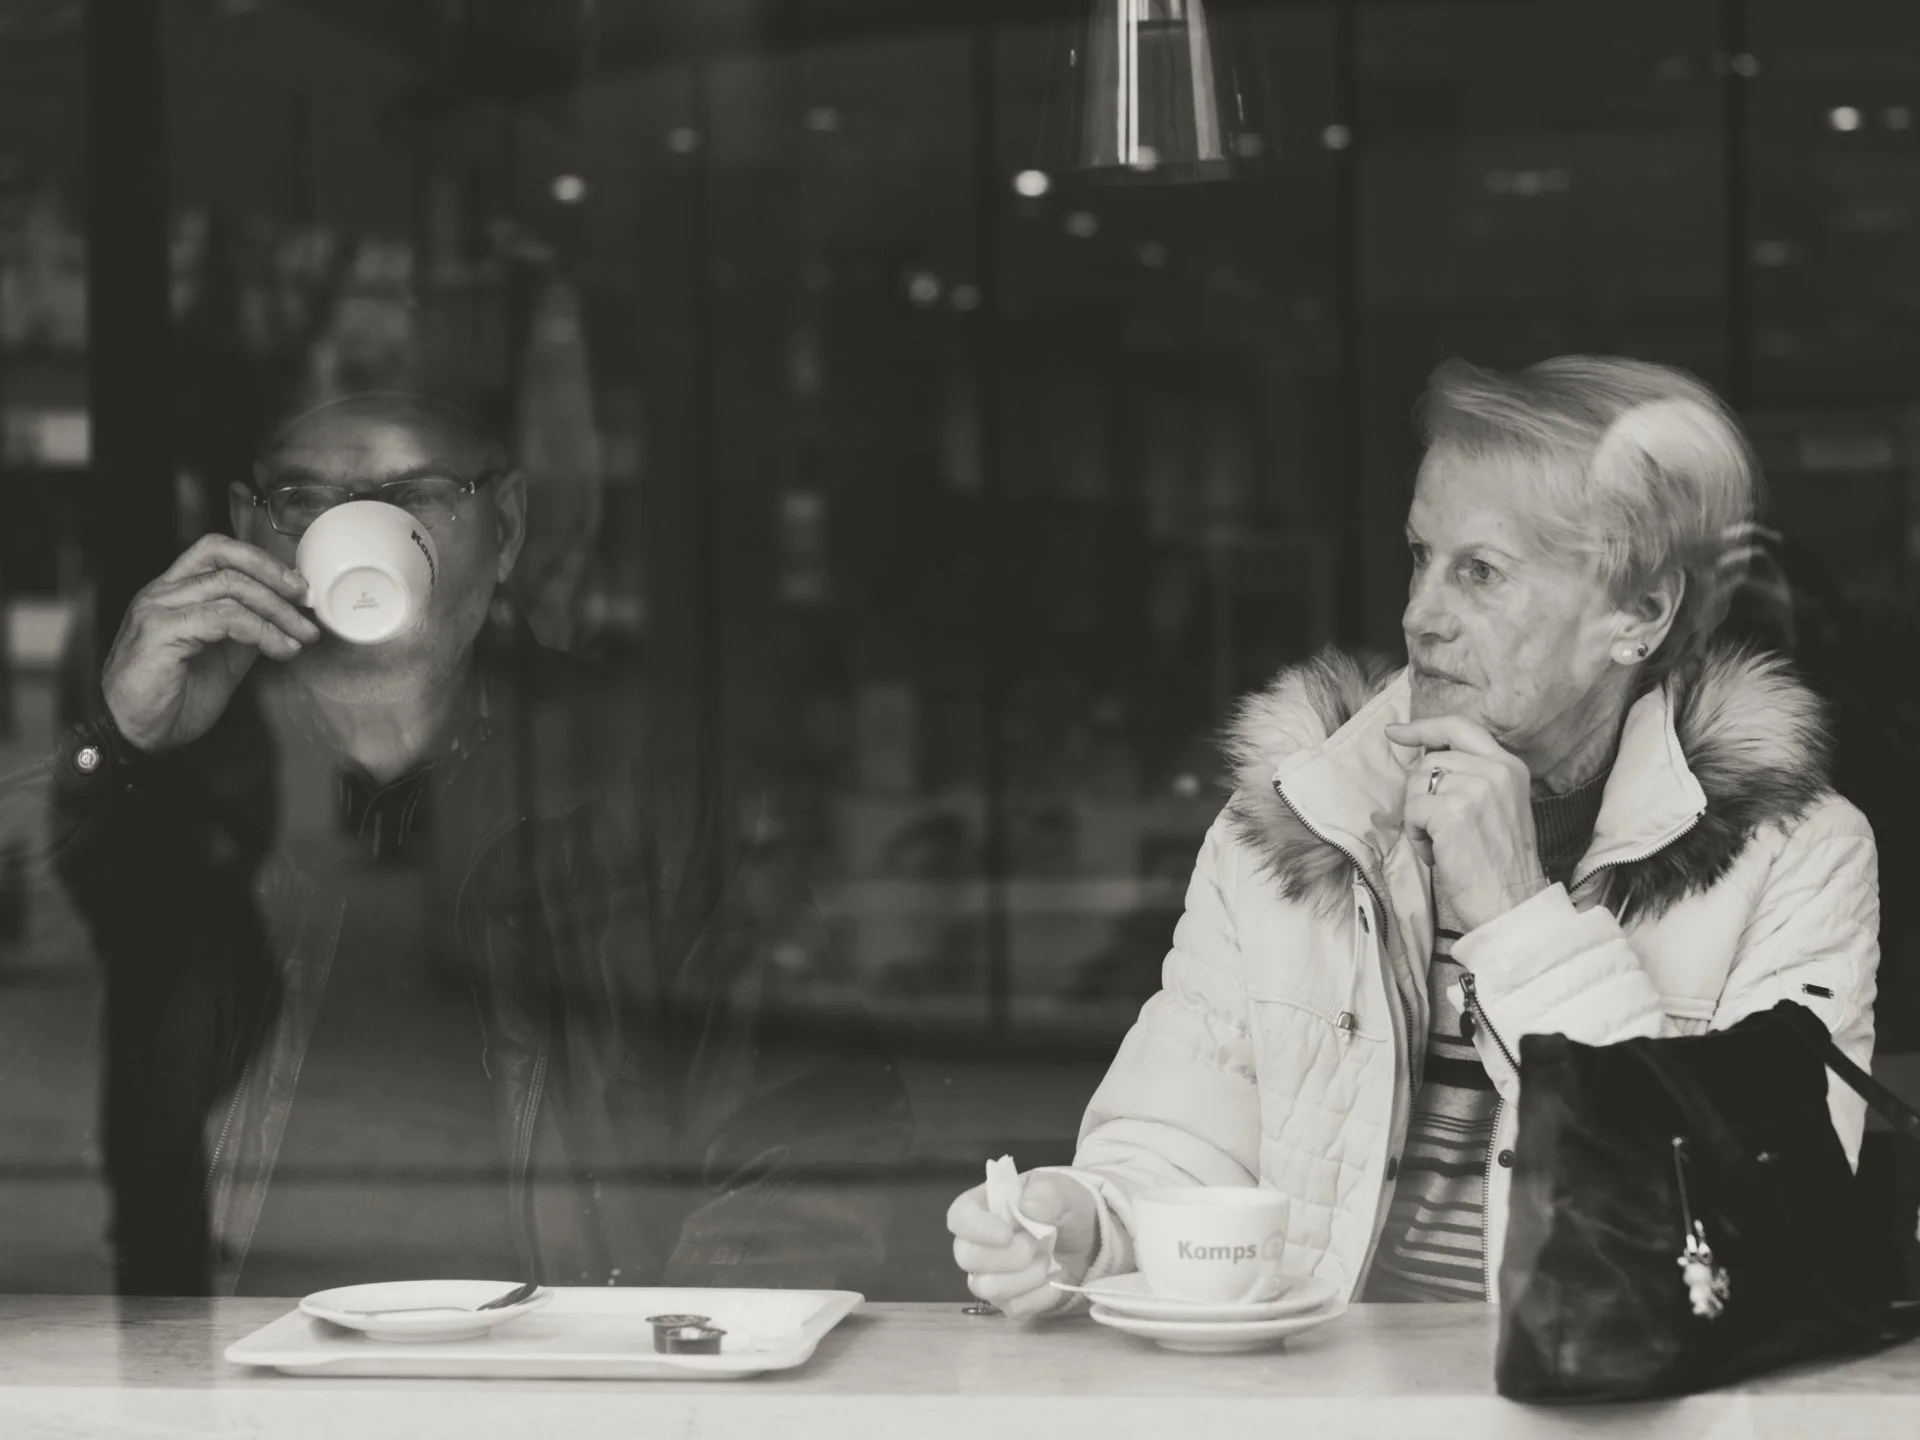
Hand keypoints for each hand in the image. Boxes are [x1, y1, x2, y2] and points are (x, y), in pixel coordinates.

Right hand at [101, 535, 320, 753]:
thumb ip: (247, 631)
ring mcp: (157, 609)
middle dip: (274, 576)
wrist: (136, 736)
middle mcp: (162, 593)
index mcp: (173, 592)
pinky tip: (280, 649)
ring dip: (276, 610)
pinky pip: (223, 618)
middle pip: (224, 558)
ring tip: (301, 635)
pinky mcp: (161, 632)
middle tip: (306, 601)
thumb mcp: (223, 658)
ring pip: (229, 586)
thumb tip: (285, 615)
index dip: (262, 562)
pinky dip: (262, 631)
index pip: (218, 551)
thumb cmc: (172, 701)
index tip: (297, 586)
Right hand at [947, 1170, 1097, 1319]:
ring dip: (1025, 1277)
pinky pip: (1013, 1308)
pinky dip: (1040, 1296)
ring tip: (1047, 1261)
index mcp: (985, 1206)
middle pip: (966, 1257)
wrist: (1088, 1241)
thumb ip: (1047, 1192)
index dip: (976, 1228)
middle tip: (1036, 1245)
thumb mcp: (1064, 1190)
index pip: (959, 1217)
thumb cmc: (1066, 1208)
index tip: (1006, 1234)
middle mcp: (979, 1242)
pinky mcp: (1008, 1301)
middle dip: (1007, 1255)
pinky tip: (1055, 1280)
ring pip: (986, 1288)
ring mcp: (990, 1275)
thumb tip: (1028, 1206)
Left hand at [1385, 715, 1549, 932]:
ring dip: (1418, 817)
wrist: (1512, 902)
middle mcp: (1495, 770)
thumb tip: (1426, 761)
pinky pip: (1412, 811)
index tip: (1396, 732)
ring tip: (1441, 843)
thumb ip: (1473, 777)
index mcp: (1509, 766)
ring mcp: (1474, 788)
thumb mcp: (1500, 805)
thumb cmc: (1500, 864)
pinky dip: (1416, 835)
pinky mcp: (1451, 810)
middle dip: (1421, 794)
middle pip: (1430, 760)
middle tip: (1438, 828)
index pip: (1460, 727)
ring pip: (1417, 784)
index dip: (1424, 727)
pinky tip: (1437, 853)